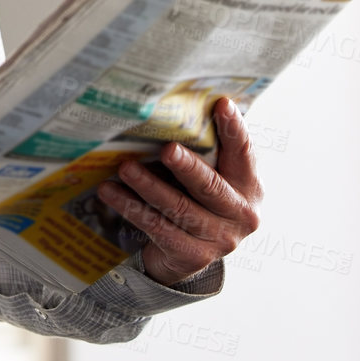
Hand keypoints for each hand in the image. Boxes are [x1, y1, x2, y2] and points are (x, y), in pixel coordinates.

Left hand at [95, 97, 262, 285]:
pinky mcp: (192, 256)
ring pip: (179, 208)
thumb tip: (175, 105)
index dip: (234, 128)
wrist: (188, 254)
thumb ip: (205, 149)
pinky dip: (131, 207)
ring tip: (125, 168)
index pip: (244, 153)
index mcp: (249, 186)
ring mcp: (219, 239)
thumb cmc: (196, 200)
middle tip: (167, 149)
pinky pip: (157, 227)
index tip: (222, 104)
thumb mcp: (209, 175)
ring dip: (149, 186)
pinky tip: (110, 192)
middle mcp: (241, 215)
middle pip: (210, 186)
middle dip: (187, 166)